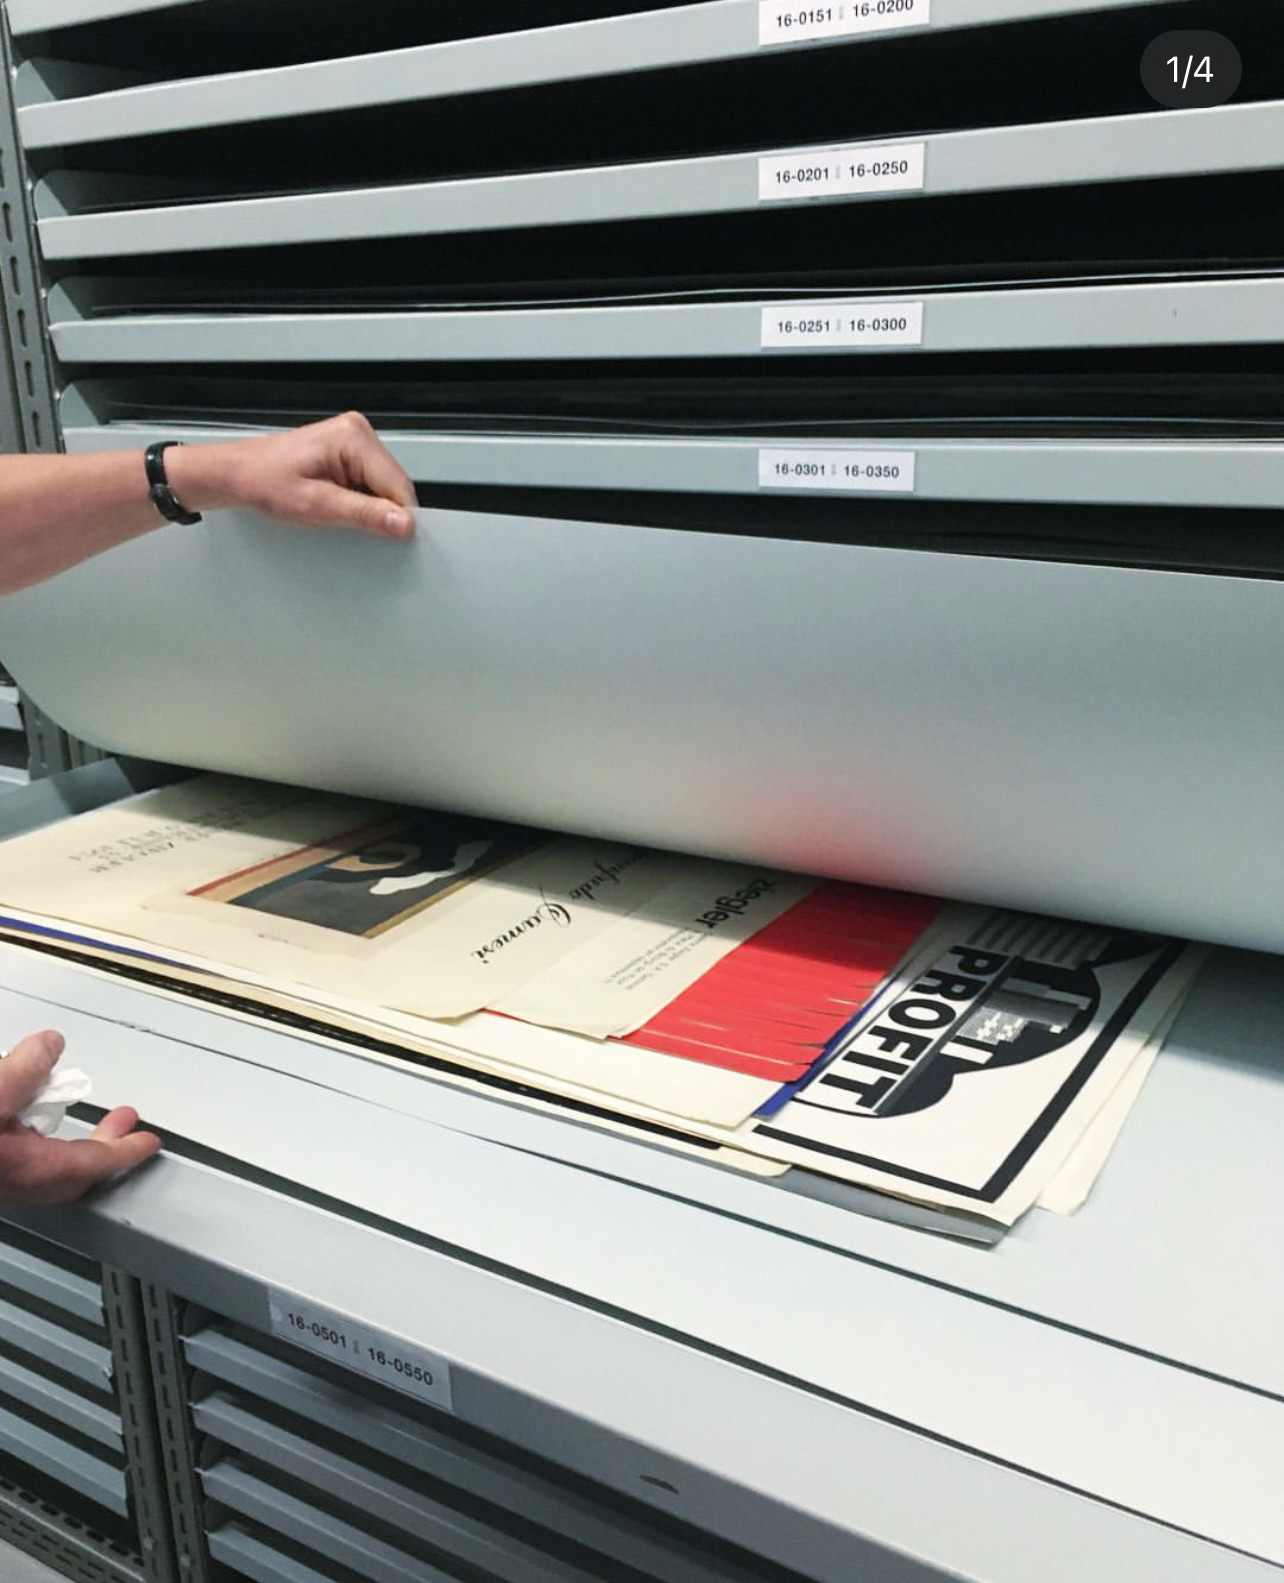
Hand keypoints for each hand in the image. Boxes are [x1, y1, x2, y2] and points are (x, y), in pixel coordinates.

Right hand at [0, 1030, 161, 1206]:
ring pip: (44, 1168)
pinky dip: (31, 1139)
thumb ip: (26, 1069)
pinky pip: (18, 1160)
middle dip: (103, 1144)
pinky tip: (17, 1115)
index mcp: (28, 1170)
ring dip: (64, 1140)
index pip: (95, 1163)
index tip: (149, 1142)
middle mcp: (12, 1185)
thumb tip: (51, 1046)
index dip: (127, 1150)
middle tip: (121, 1120)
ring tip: (61, 1105)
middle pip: (73, 1172)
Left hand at [168, 412, 417, 539]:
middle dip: (379, 511)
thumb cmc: (263, 483)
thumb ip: (363, 514)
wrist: (236, 474)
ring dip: (367, 507)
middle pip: (394, 485)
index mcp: (353, 437)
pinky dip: (359, 500)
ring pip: (384, 486)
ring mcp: (354, 439)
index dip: (396, 517)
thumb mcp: (316, 505)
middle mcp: (358, 431)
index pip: (399, 486)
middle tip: (347, 524)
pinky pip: (370, 482)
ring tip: (334, 510)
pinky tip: (336, 503)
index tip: (387, 541)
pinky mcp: (348, 451)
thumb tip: (403, 523)